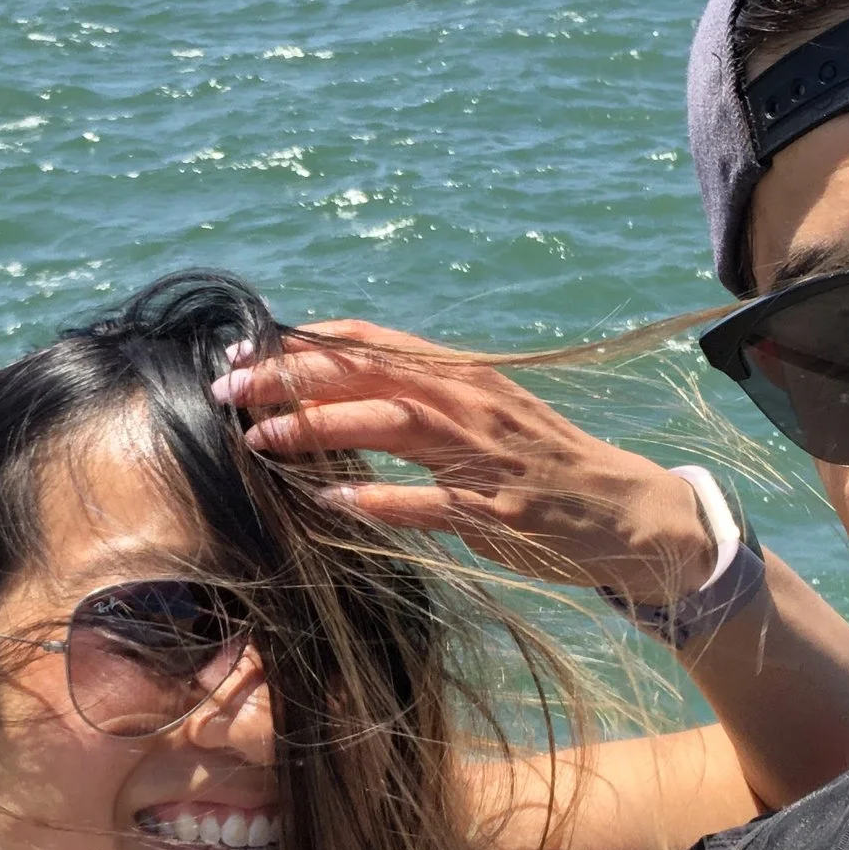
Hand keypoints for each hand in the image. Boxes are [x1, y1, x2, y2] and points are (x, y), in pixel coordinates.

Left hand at [210, 320, 717, 606]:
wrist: (620, 508)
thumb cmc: (535, 461)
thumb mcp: (477, 414)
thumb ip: (415, 398)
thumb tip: (333, 391)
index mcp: (460, 373)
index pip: (370, 341)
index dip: (303, 342)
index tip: (244, 352)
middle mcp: (469, 400)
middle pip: (368, 373)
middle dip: (291, 376)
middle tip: (227, 389)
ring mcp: (484, 453)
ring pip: (391, 422)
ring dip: (320, 427)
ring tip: (262, 438)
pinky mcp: (496, 508)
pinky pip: (429, 502)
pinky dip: (378, 499)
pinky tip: (331, 502)